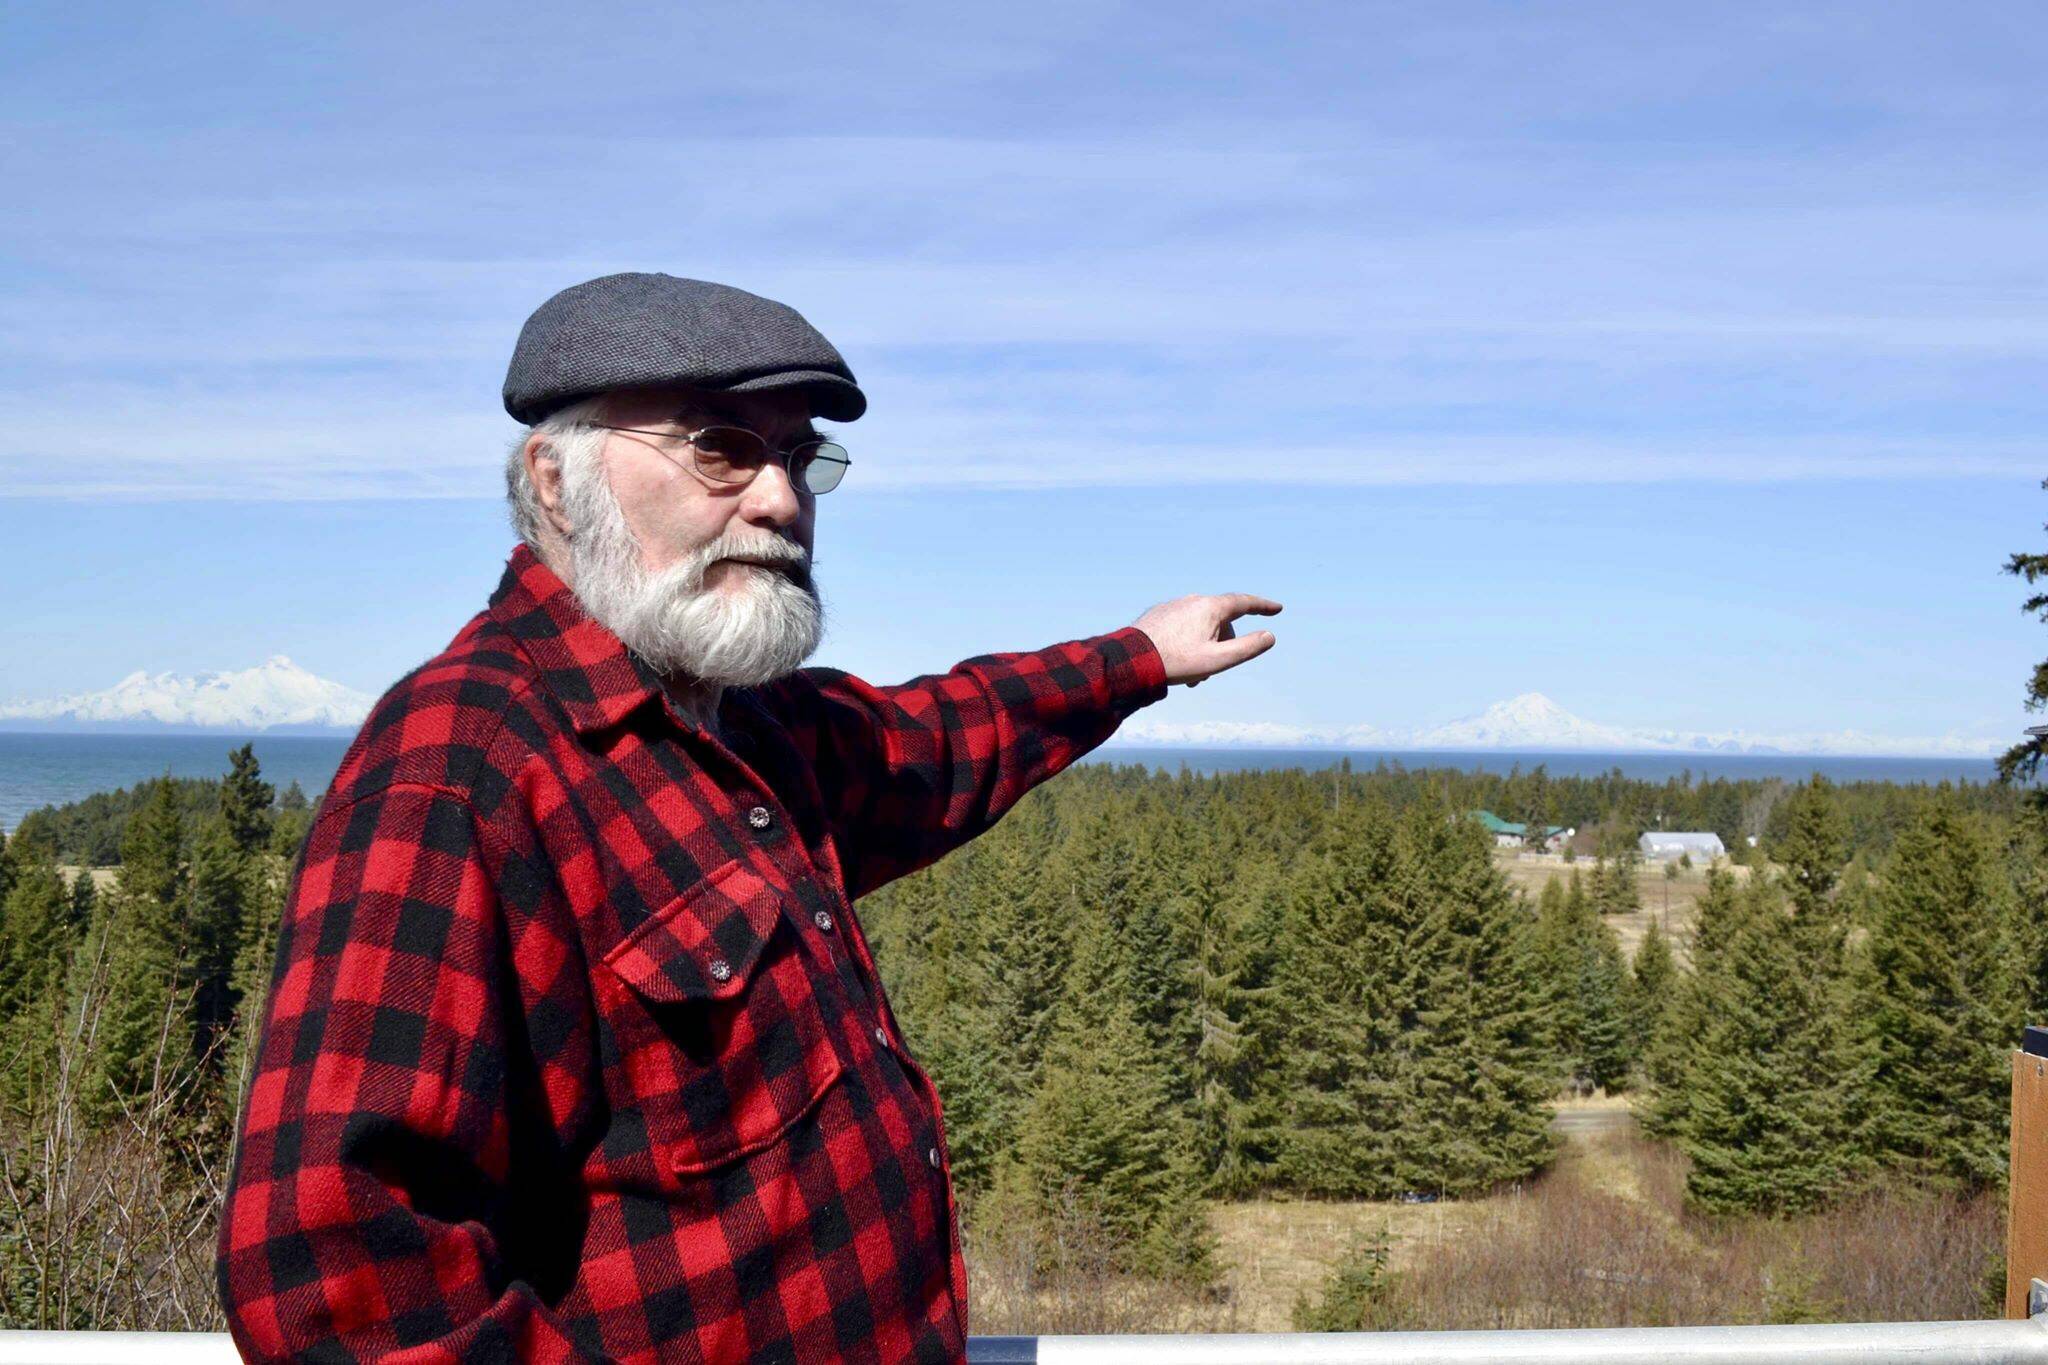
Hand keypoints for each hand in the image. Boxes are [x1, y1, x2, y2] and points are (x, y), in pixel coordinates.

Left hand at [1132, 593, 1282, 687]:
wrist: (1132, 659)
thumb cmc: (1176, 661)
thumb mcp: (1217, 660)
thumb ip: (1247, 647)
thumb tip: (1269, 636)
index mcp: (1210, 608)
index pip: (1244, 602)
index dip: (1263, 606)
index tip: (1277, 609)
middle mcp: (1193, 600)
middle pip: (1221, 621)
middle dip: (1223, 645)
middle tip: (1211, 673)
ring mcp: (1175, 605)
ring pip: (1201, 626)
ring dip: (1205, 648)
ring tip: (1192, 675)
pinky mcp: (1160, 614)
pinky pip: (1183, 626)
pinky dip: (1188, 642)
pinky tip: (1177, 662)